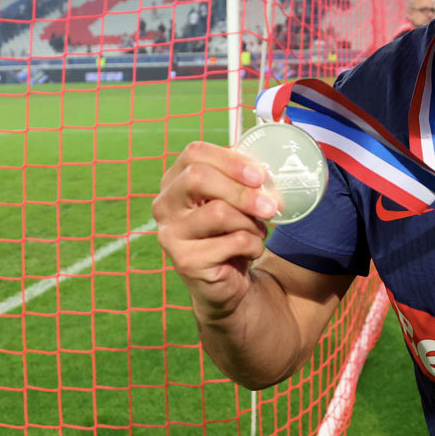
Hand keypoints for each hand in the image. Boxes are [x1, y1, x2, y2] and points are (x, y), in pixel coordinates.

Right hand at [151, 141, 282, 321]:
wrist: (225, 281)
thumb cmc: (229, 232)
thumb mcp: (232, 200)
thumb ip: (240, 180)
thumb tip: (262, 170)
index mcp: (174, 181)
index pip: (194, 154)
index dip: (230, 160)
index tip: (259, 175)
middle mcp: (164, 204)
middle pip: (198, 178)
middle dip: (242, 191)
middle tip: (270, 206)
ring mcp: (170, 234)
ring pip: (219, 211)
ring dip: (250, 223)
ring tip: (256, 232)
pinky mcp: (185, 261)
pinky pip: (232, 242)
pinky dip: (253, 245)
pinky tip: (250, 251)